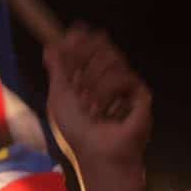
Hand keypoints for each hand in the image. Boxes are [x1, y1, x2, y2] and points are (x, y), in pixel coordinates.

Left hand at [44, 26, 150, 190]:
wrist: (98, 155)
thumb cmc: (77, 134)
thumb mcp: (59, 98)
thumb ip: (57, 70)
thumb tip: (50, 45)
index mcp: (90, 77)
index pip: (90, 45)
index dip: (80, 39)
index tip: (71, 35)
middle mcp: (110, 77)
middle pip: (102, 44)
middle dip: (85, 60)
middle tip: (77, 84)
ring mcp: (126, 85)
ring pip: (112, 57)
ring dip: (94, 83)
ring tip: (89, 108)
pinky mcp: (140, 94)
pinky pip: (123, 75)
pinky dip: (108, 92)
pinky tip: (104, 112)